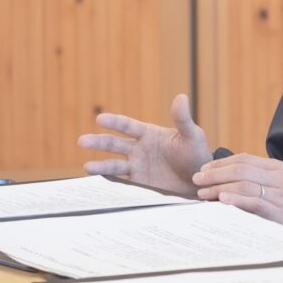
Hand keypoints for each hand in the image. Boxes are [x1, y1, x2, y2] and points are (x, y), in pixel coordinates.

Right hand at [78, 94, 211, 194]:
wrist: (200, 181)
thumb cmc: (197, 154)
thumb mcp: (192, 136)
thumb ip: (183, 119)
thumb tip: (181, 97)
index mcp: (149, 134)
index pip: (128, 126)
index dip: (114, 122)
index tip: (100, 118)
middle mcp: (139, 149)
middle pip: (115, 144)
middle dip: (99, 142)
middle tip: (82, 141)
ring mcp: (137, 167)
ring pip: (114, 165)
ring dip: (100, 166)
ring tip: (86, 167)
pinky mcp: (138, 184)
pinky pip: (120, 183)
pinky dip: (108, 183)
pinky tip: (96, 183)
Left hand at [192, 153, 282, 234]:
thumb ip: (262, 175)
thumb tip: (233, 174)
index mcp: (276, 167)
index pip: (244, 159)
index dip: (221, 163)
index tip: (205, 168)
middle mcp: (276, 178)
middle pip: (240, 170)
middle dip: (215, 174)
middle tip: (197, 179)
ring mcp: (277, 195)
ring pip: (244, 185)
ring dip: (219, 188)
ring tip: (203, 193)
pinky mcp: (277, 212)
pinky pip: (254, 203)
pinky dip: (237, 200)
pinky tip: (223, 200)